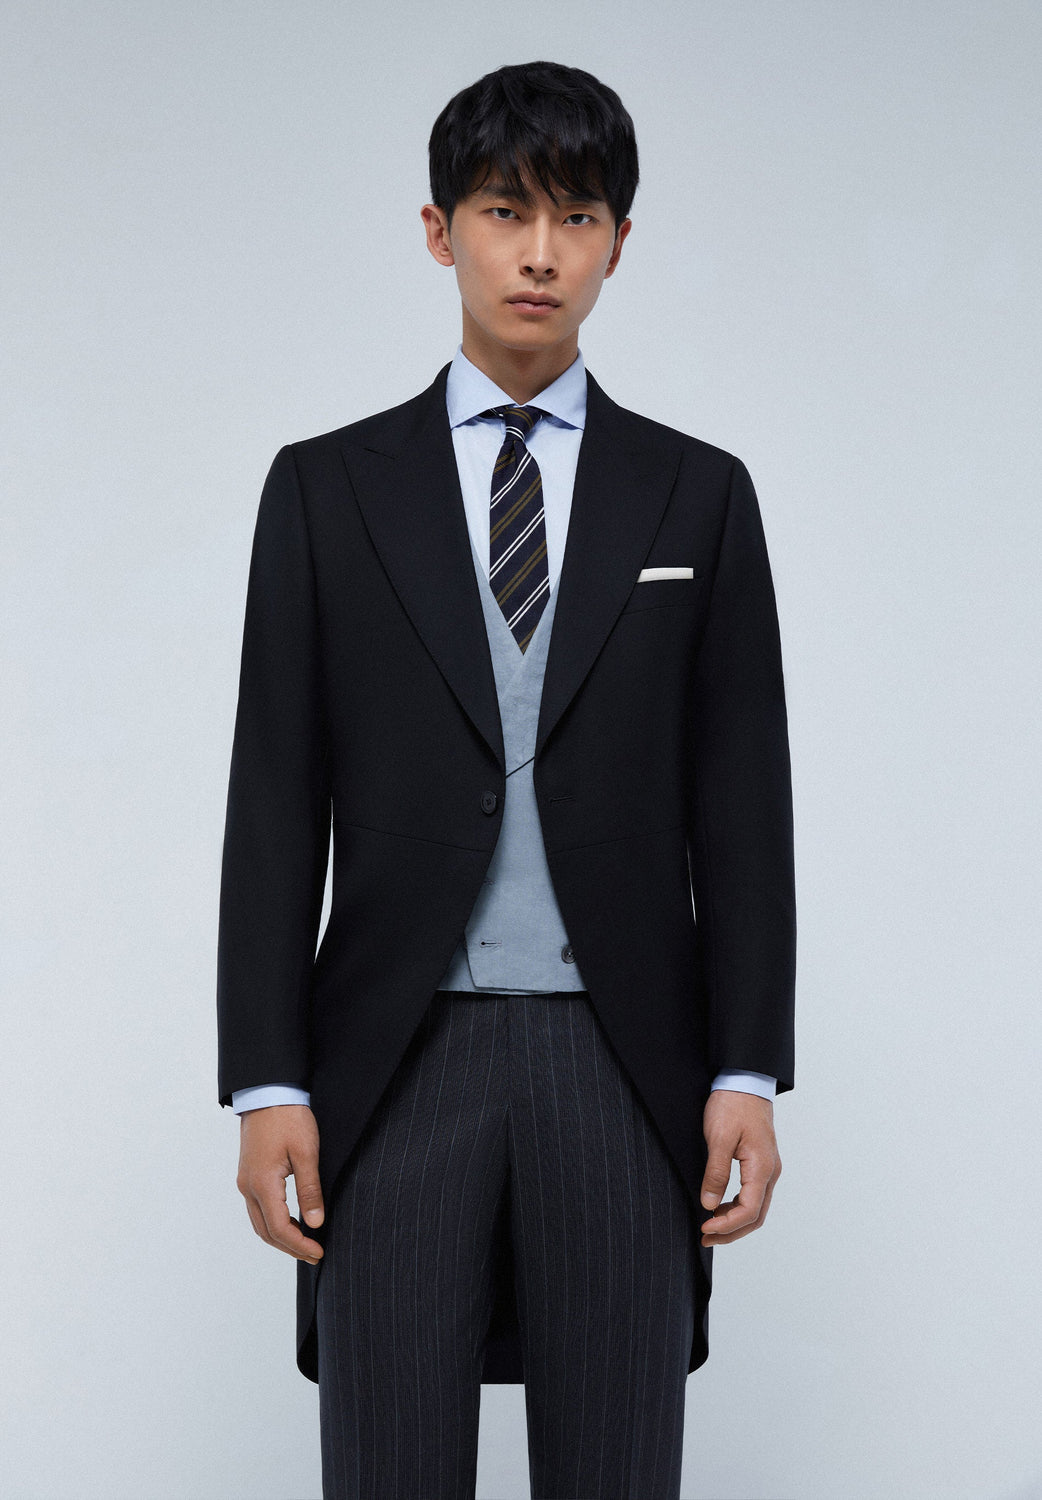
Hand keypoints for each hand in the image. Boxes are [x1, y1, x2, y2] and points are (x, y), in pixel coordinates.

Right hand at [236, 1104, 324, 1264]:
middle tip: (314, 1254)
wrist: (267, 1092)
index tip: (319, 1252)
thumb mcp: (306, 1152)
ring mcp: (245, 1181)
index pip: (280, 1229)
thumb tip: (315, 1223)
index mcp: (262, 1184)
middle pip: (266, 1232)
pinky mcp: (248, 1175)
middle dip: (290, 1248)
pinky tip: (291, 1221)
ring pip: (259, 1222)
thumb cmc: (288, 1117)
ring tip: (304, 1243)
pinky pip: (258, 1209)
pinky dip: (273, 1222)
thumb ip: (310, 1190)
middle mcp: (248, 1187)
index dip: (299, 1245)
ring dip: (280, 1237)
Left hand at [699, 1090, 780, 1246]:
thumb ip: (716, 1172)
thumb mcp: (719, 1138)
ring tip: (709, 1227)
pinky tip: (719, 1208)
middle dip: (731, 1232)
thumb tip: (710, 1204)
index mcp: (762, 1167)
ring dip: (734, 1222)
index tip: (704, 1228)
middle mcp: (770, 1172)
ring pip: (756, 1208)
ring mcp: (767, 1168)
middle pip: (756, 1216)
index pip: (749, 1211)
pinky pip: (753, 1195)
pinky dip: (737, 1208)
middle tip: (705, 1238)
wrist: (745, 1080)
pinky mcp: (760, 1163)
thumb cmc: (733, 1104)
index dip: (726, 1226)